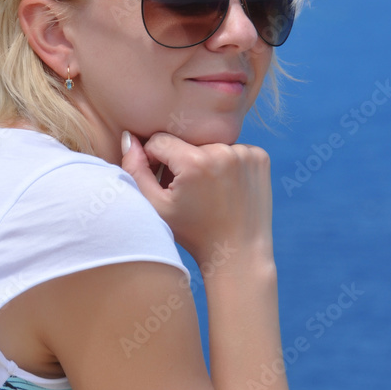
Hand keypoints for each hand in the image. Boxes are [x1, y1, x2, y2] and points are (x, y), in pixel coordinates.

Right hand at [120, 131, 272, 268]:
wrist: (239, 253)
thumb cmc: (194, 233)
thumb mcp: (156, 207)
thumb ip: (135, 170)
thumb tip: (129, 137)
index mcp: (195, 162)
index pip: (159, 141)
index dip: (155, 161)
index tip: (164, 184)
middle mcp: (223, 151)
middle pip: (186, 142)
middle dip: (180, 161)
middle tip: (186, 191)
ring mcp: (246, 153)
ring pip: (209, 145)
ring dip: (204, 161)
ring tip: (206, 192)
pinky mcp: (260, 157)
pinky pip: (232, 149)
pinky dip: (226, 163)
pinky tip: (226, 189)